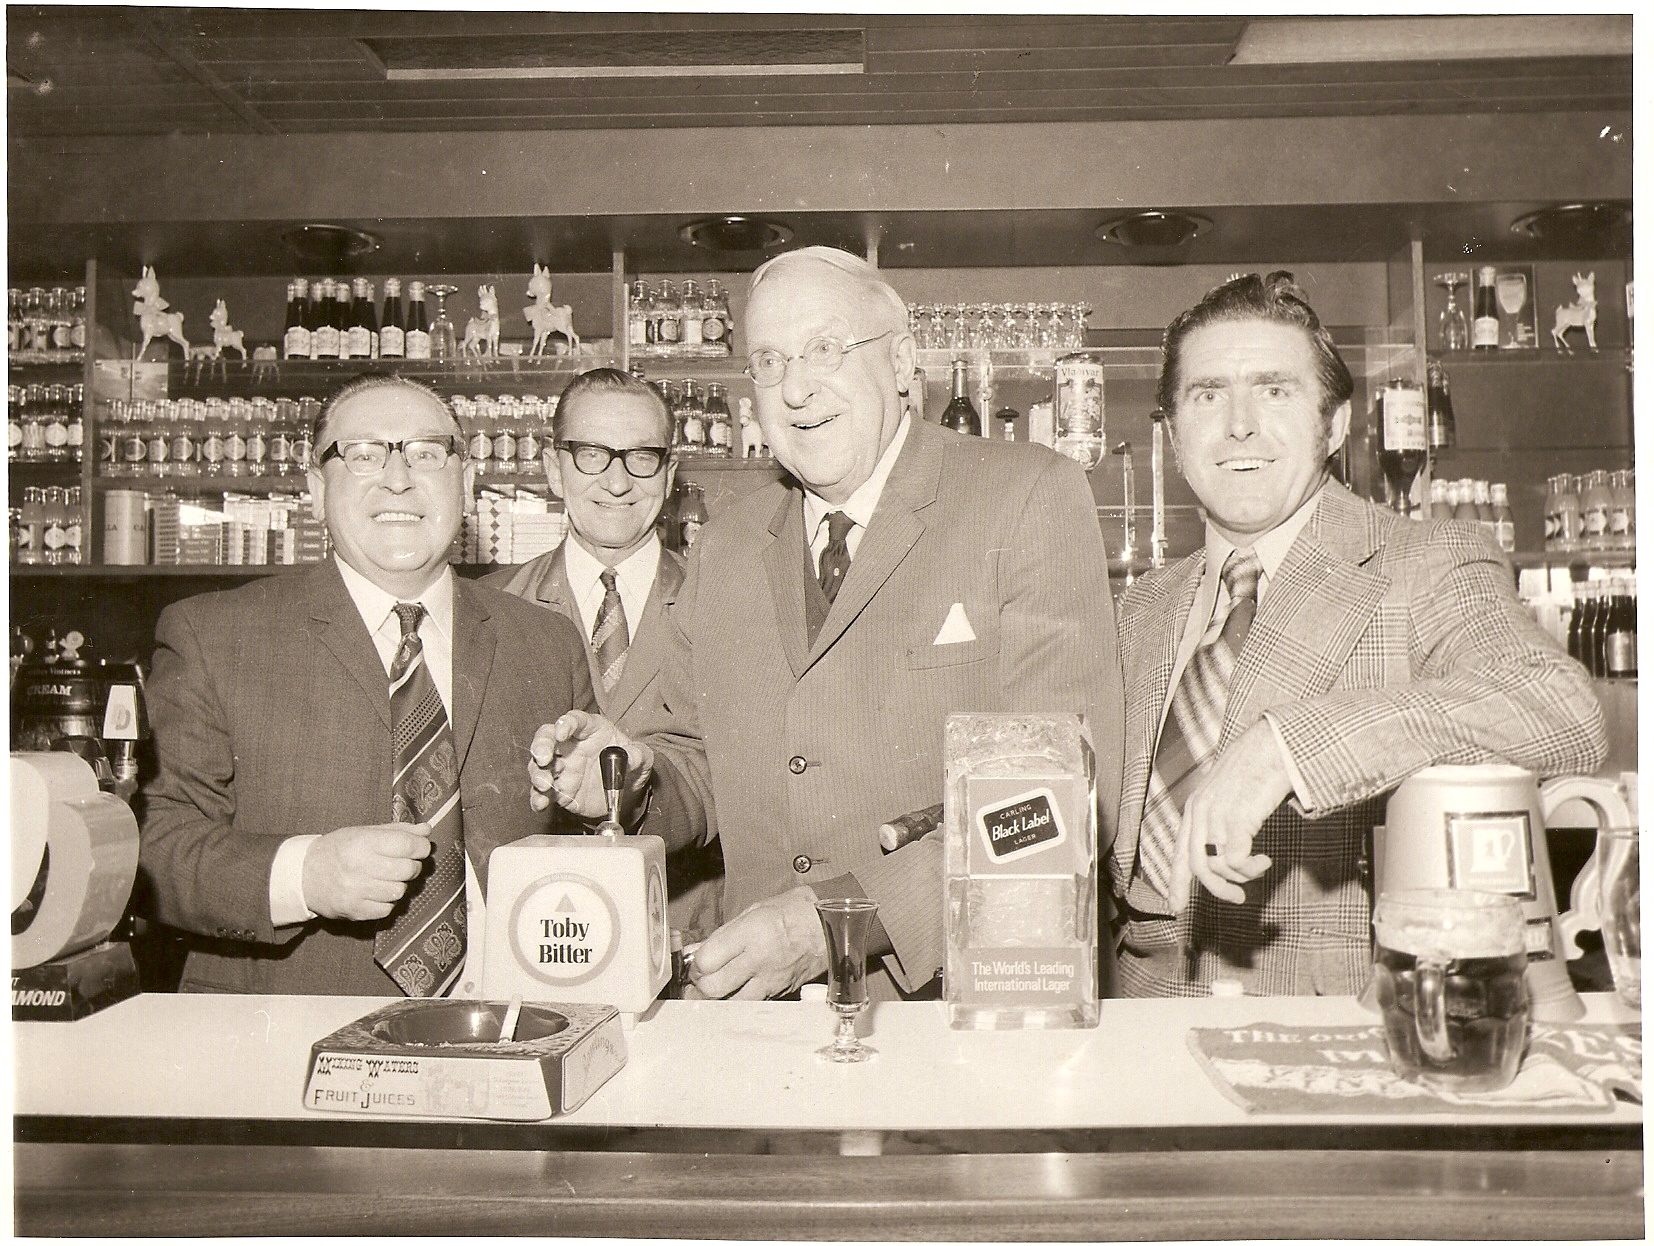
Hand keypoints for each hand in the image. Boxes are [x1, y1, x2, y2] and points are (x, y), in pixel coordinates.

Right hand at [302, 822, 431, 921]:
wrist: (303, 875)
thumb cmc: (338, 849)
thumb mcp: (364, 832)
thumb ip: (398, 831)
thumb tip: (427, 830)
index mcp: (362, 843)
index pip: (407, 845)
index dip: (421, 846)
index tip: (420, 847)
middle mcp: (359, 867)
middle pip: (408, 869)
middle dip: (412, 865)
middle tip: (402, 863)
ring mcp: (356, 891)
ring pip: (400, 890)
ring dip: (399, 884)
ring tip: (386, 877)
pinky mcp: (355, 911)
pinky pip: (388, 908)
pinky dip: (387, 901)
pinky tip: (376, 892)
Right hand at [528, 710, 653, 818]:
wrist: (626, 791)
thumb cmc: (631, 764)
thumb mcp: (642, 757)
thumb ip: (638, 754)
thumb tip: (631, 757)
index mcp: (590, 729)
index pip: (575, 720)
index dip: (566, 724)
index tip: (562, 732)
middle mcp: (570, 745)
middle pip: (548, 738)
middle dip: (542, 745)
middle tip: (543, 757)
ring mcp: (562, 767)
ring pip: (540, 765)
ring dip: (538, 773)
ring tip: (543, 784)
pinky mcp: (558, 788)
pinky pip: (542, 792)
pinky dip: (538, 797)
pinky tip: (540, 803)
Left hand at [686, 886, 828, 999]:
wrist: (830, 925)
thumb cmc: (796, 912)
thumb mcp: (755, 910)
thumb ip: (725, 933)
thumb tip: (700, 949)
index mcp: (750, 933)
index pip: (707, 961)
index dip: (696, 965)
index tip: (697, 962)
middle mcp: (759, 959)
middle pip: (714, 988)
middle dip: (701, 985)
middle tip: (702, 977)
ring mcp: (770, 979)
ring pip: (731, 1003)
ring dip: (719, 998)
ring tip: (717, 987)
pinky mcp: (780, 991)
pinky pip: (752, 1003)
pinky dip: (740, 1000)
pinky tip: (738, 990)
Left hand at [1170, 721, 1290, 910]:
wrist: (1273, 747)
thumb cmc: (1256, 771)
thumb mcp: (1229, 796)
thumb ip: (1220, 820)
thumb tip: (1225, 854)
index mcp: (1195, 810)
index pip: (1179, 853)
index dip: (1176, 883)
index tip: (1176, 907)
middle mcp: (1200, 813)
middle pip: (1197, 867)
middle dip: (1217, 890)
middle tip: (1238, 899)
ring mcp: (1216, 816)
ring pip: (1217, 866)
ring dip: (1242, 876)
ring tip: (1260, 866)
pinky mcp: (1237, 818)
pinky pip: (1236, 861)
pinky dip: (1251, 868)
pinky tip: (1264, 859)